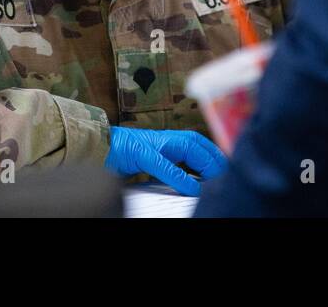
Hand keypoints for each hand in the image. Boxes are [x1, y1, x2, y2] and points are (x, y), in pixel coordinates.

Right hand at [104, 126, 227, 196]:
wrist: (98, 147)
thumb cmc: (127, 155)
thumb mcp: (156, 161)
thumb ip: (175, 167)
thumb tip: (195, 181)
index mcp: (170, 140)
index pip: (201, 144)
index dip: (216, 155)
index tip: (229, 169)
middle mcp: (165, 138)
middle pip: (199, 144)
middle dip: (216, 158)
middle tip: (229, 174)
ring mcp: (154, 144)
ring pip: (188, 148)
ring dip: (205, 163)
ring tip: (218, 178)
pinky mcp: (141, 153)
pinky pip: (165, 165)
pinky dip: (180, 176)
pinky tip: (192, 188)